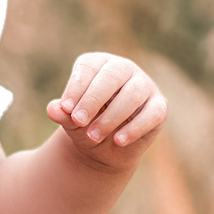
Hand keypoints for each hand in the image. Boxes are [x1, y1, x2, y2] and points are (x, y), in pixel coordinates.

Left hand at [46, 52, 167, 169]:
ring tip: (93, 136)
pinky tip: (118, 141)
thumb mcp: (70, 121)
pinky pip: (151, 114)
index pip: (89, 67)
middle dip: (92, 99)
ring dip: (110, 117)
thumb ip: (62, 113)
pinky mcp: (159, 107)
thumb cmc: (85, 126)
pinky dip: (134, 128)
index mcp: (99, 63)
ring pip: (132, 95)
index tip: (65, 108)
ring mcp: (145, 86)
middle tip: (78, 121)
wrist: (104, 149)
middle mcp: (124, 69)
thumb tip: (53, 109)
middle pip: (111, 76)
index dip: (77, 86)